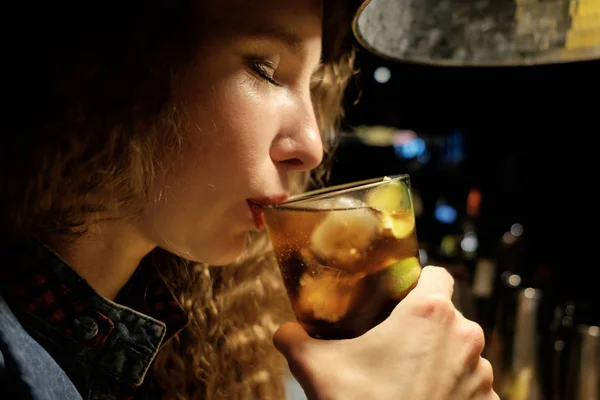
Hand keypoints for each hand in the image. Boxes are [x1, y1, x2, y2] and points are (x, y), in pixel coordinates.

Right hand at [273, 266, 498, 399]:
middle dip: (422, 325)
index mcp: (430, 313)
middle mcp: (466, 336)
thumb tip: (285, 332)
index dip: (416, 282)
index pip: (436, 274)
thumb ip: (295, 339)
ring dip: (439, 357)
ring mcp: (482, 373)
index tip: (397, 298)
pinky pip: (471, 385)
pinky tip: (425, 399)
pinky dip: (453, 389)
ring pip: (459, 350)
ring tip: (407, 378)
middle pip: (446, 315)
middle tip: (392, 343)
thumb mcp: (317, 368)